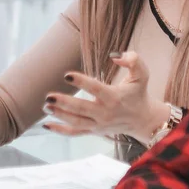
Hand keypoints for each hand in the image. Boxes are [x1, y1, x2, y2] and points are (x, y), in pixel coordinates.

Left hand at [42, 51, 169, 141]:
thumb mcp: (142, 74)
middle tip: (49, 96)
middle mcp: (105, 113)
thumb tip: (116, 55)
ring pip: (76, 122)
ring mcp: (98, 124)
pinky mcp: (94, 131)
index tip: (67, 75)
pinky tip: (46, 124)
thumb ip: (133, 60)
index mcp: (114, 97)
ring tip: (46, 106)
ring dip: (59, 115)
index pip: (96, 89)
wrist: (143, 120)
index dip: (81, 81)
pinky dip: (60, 130)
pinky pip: (75, 133)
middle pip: (82, 109)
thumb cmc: (139, 93)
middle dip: (64, 103)